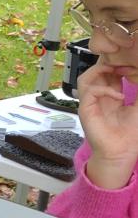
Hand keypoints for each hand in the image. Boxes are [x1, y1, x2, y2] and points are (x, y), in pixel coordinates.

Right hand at [77, 63, 137, 189]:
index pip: (107, 74)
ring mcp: (90, 103)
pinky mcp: (85, 110)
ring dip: (100, 71)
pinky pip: (90, 92)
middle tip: (124, 65)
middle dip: (108, 64)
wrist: (121, 152)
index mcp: (110, 96)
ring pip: (85, 78)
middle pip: (95, 72)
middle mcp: (98, 98)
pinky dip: (104, 89)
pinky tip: (118, 96)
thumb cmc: (129, 134)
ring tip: (116, 72)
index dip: (117, 67)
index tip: (131, 66)